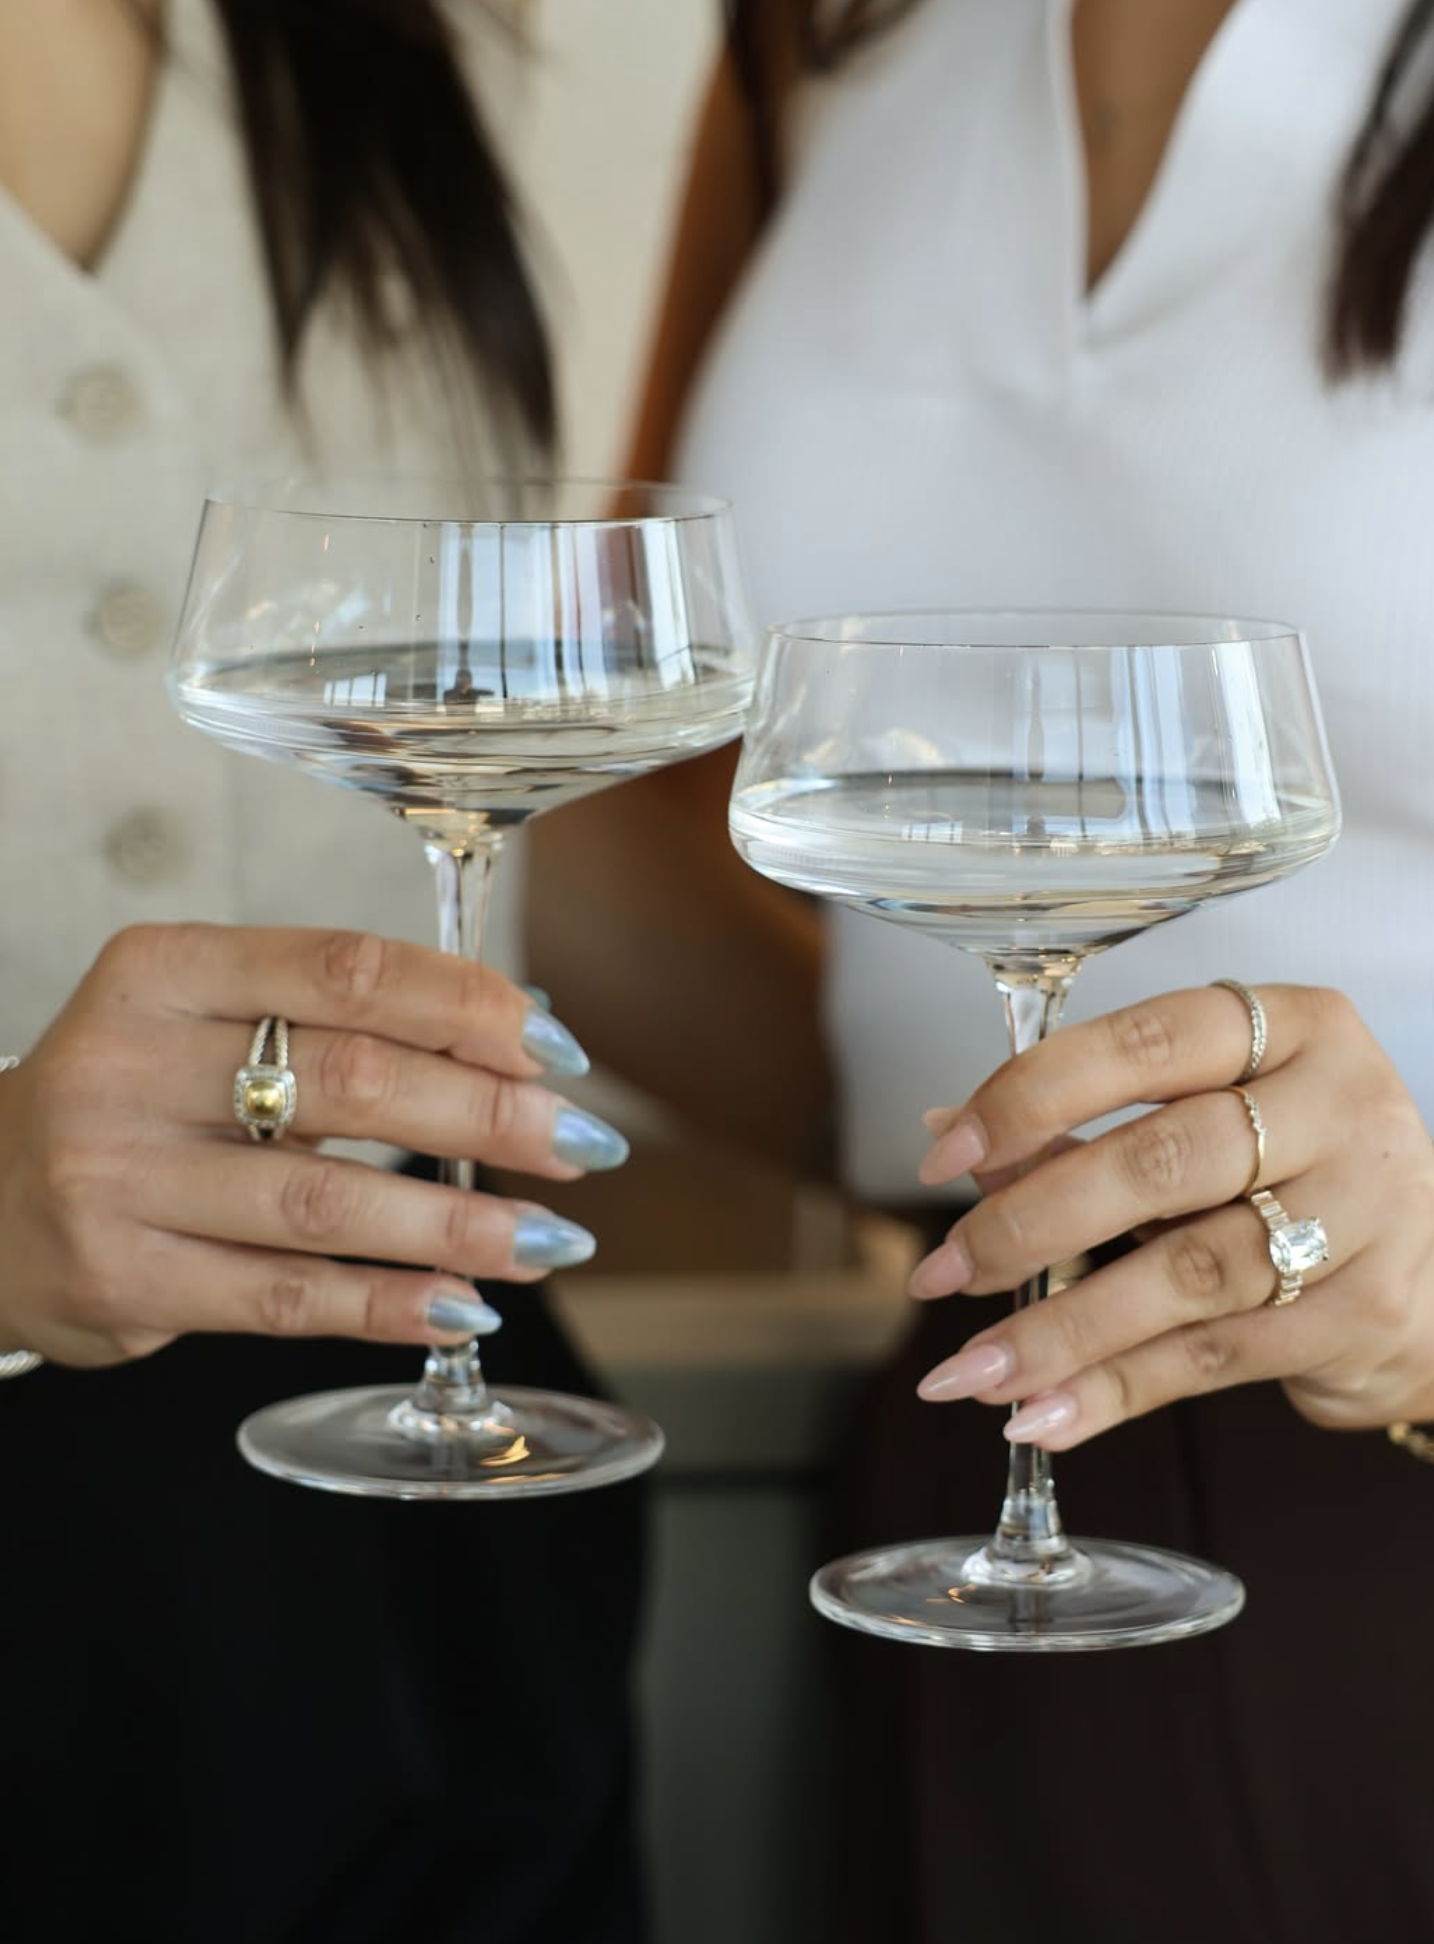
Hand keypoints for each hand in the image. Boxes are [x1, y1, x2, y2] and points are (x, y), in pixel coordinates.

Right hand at [0, 924, 625, 1366]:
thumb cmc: (135, 1102)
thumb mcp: (202, 1022)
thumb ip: (333, 1022)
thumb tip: (522, 1042)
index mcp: (162, 970)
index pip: (347, 970)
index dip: (469, 1006)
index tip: (556, 1047)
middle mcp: (128, 1064)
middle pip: (352, 1081)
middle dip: (489, 1117)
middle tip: (580, 1146)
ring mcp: (112, 1177)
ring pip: (326, 1202)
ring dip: (459, 1224)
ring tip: (548, 1240)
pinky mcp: (120, 1277)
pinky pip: (283, 1297)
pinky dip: (387, 1304)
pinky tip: (463, 1304)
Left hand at [907, 983, 1433, 1445]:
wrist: (1430, 1272)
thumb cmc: (1292, 1169)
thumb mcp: (1205, 1117)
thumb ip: (1084, 1123)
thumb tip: (947, 1136)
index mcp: (1292, 1027)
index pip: (1143, 1042)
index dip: (1032, 1096)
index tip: (945, 1153)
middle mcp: (1339, 1108)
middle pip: (1159, 1163)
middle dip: (1029, 1223)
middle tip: (942, 1270)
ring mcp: (1362, 1214)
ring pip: (1184, 1273)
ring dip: (1060, 1328)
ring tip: (970, 1370)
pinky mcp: (1359, 1315)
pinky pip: (1211, 1356)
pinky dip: (1114, 1389)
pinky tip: (1041, 1413)